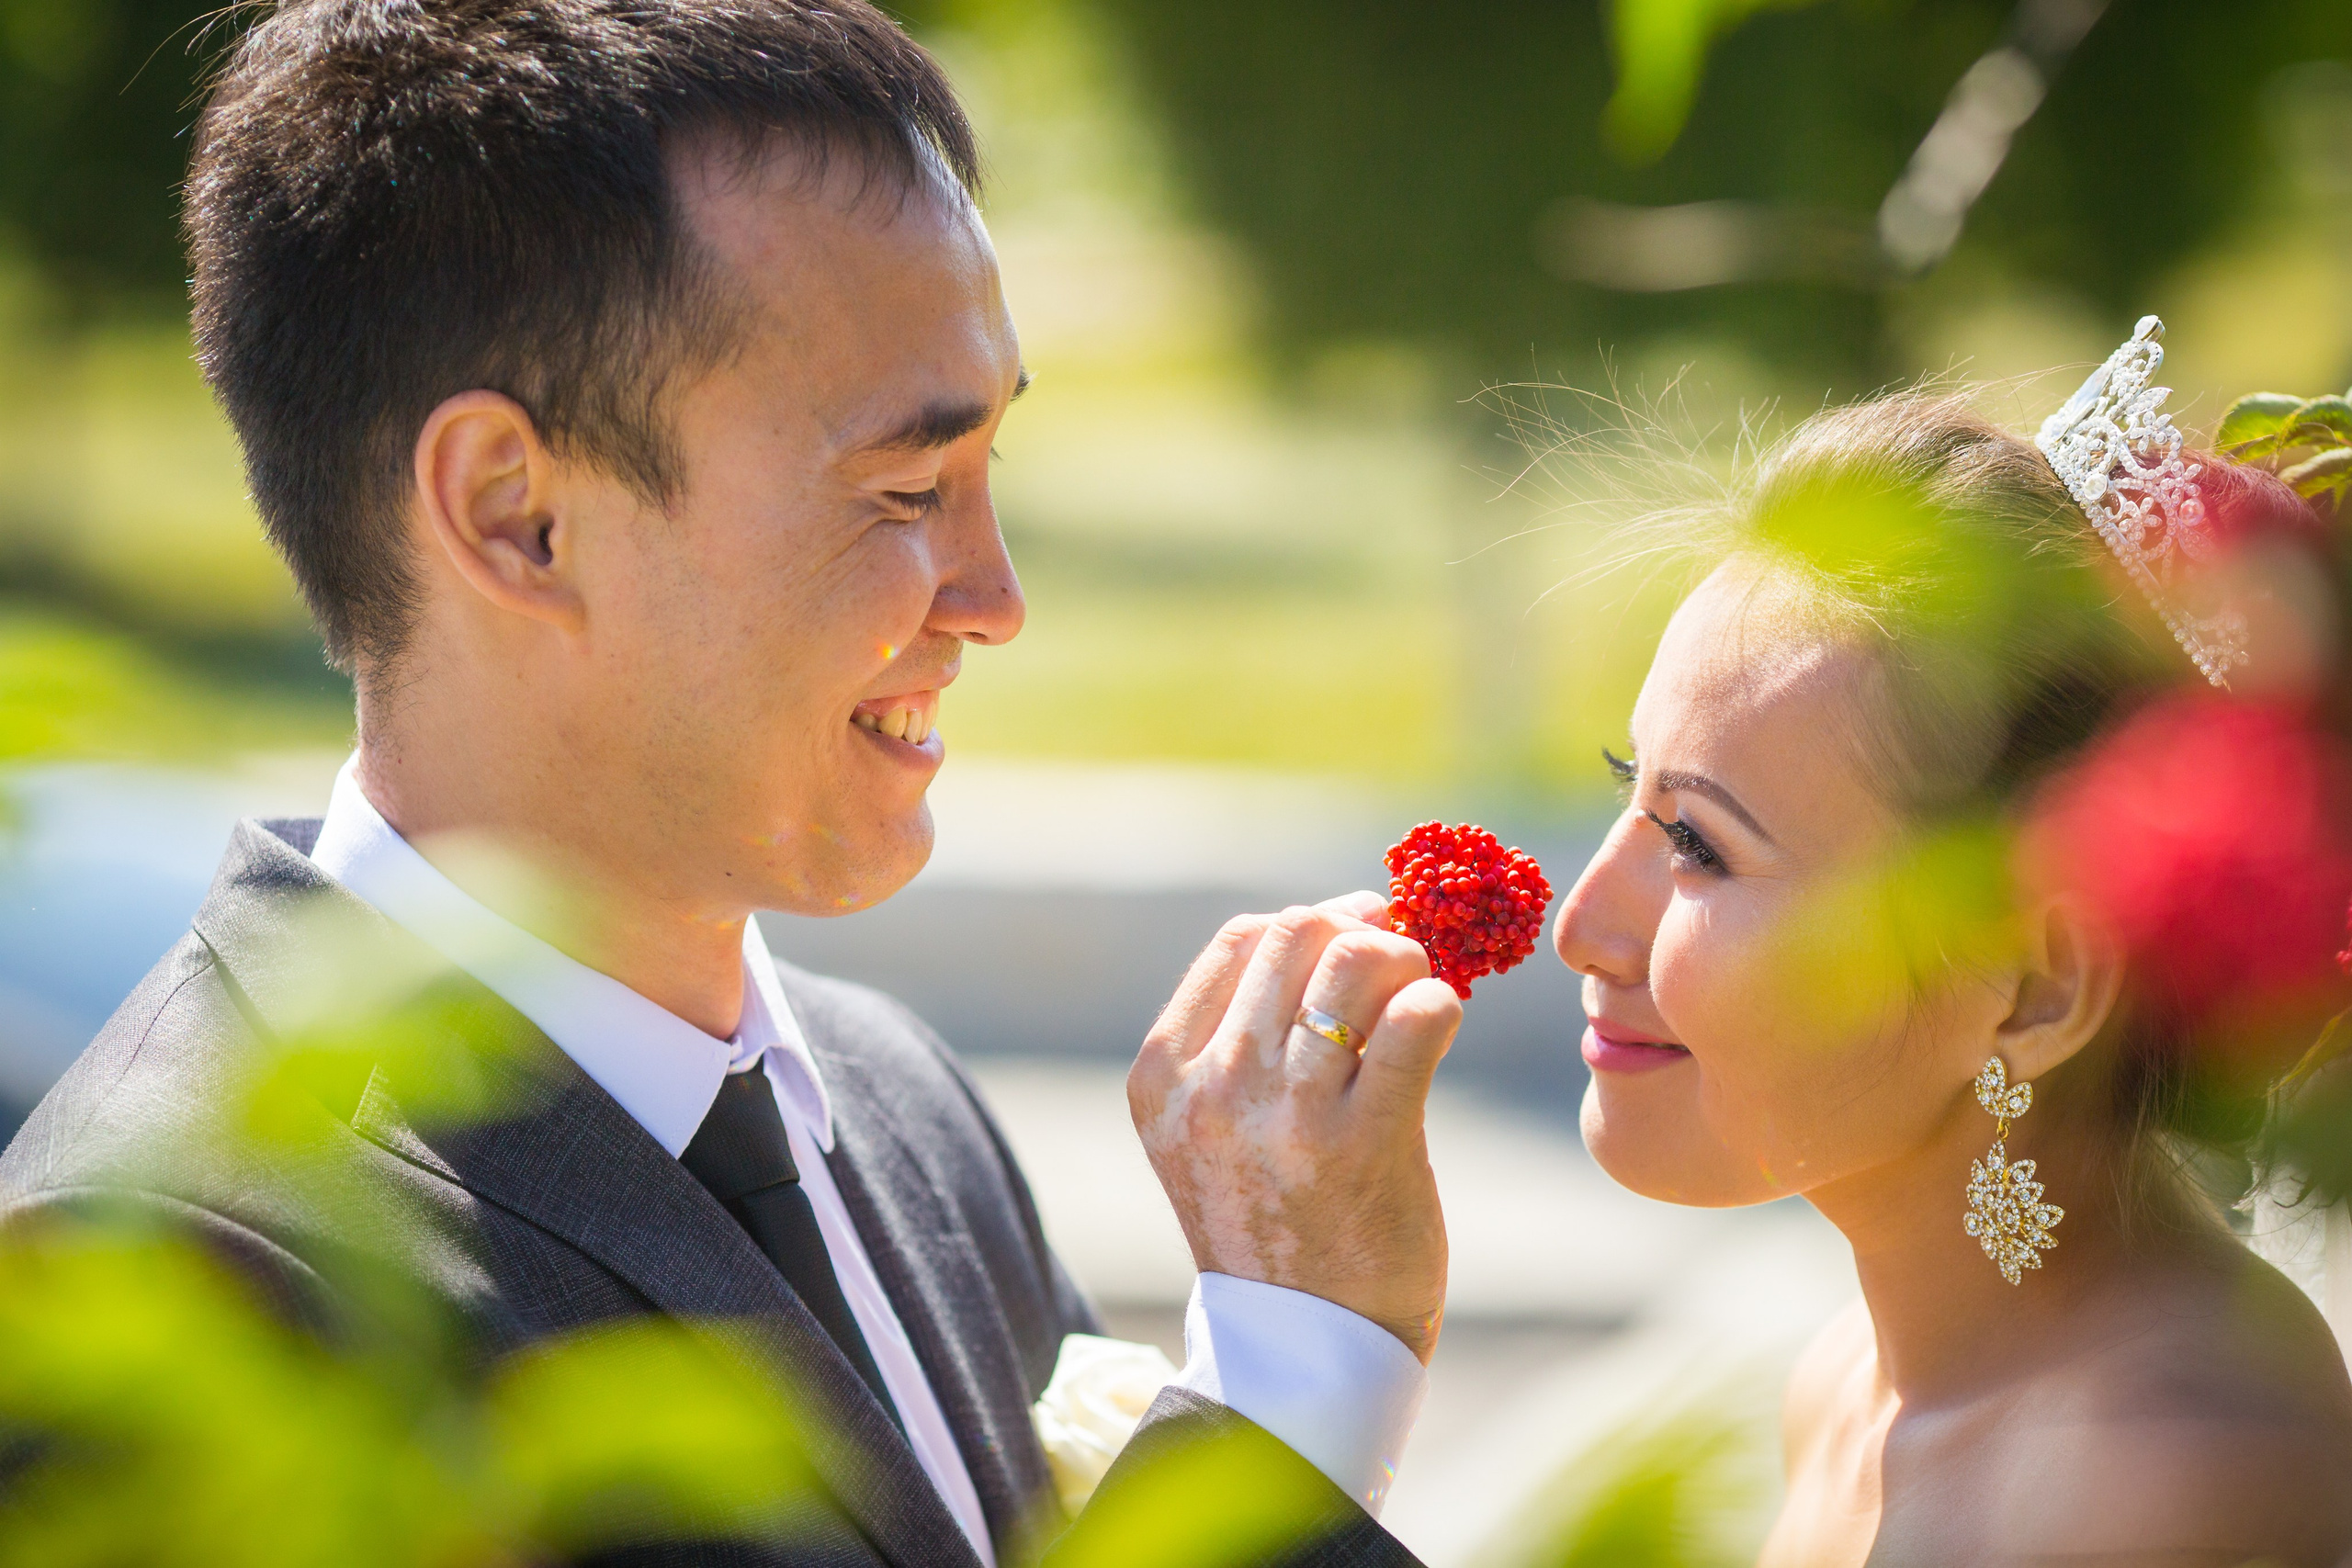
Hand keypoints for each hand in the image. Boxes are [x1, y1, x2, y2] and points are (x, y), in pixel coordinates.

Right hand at [1128, 892, 1459, 1362]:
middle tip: (1400, 963)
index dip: (1313, 921)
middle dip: (1363, 931)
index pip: (1242, 940)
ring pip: (1355, 959)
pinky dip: (1438, 1002)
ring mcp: (1288, 1115)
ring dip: (1405, 959)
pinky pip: (1415, 1019)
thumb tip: (1338, 922)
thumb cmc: (1276, 1220)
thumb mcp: (1214, 1128)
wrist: (1306, 1347)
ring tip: (1420, 993)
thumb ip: (1242, 1036)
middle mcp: (1214, 1087)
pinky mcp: (1365, 1143)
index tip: (1357, 935)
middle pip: (1298, 933)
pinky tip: (1440, 1024)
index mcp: (1163, 1076)